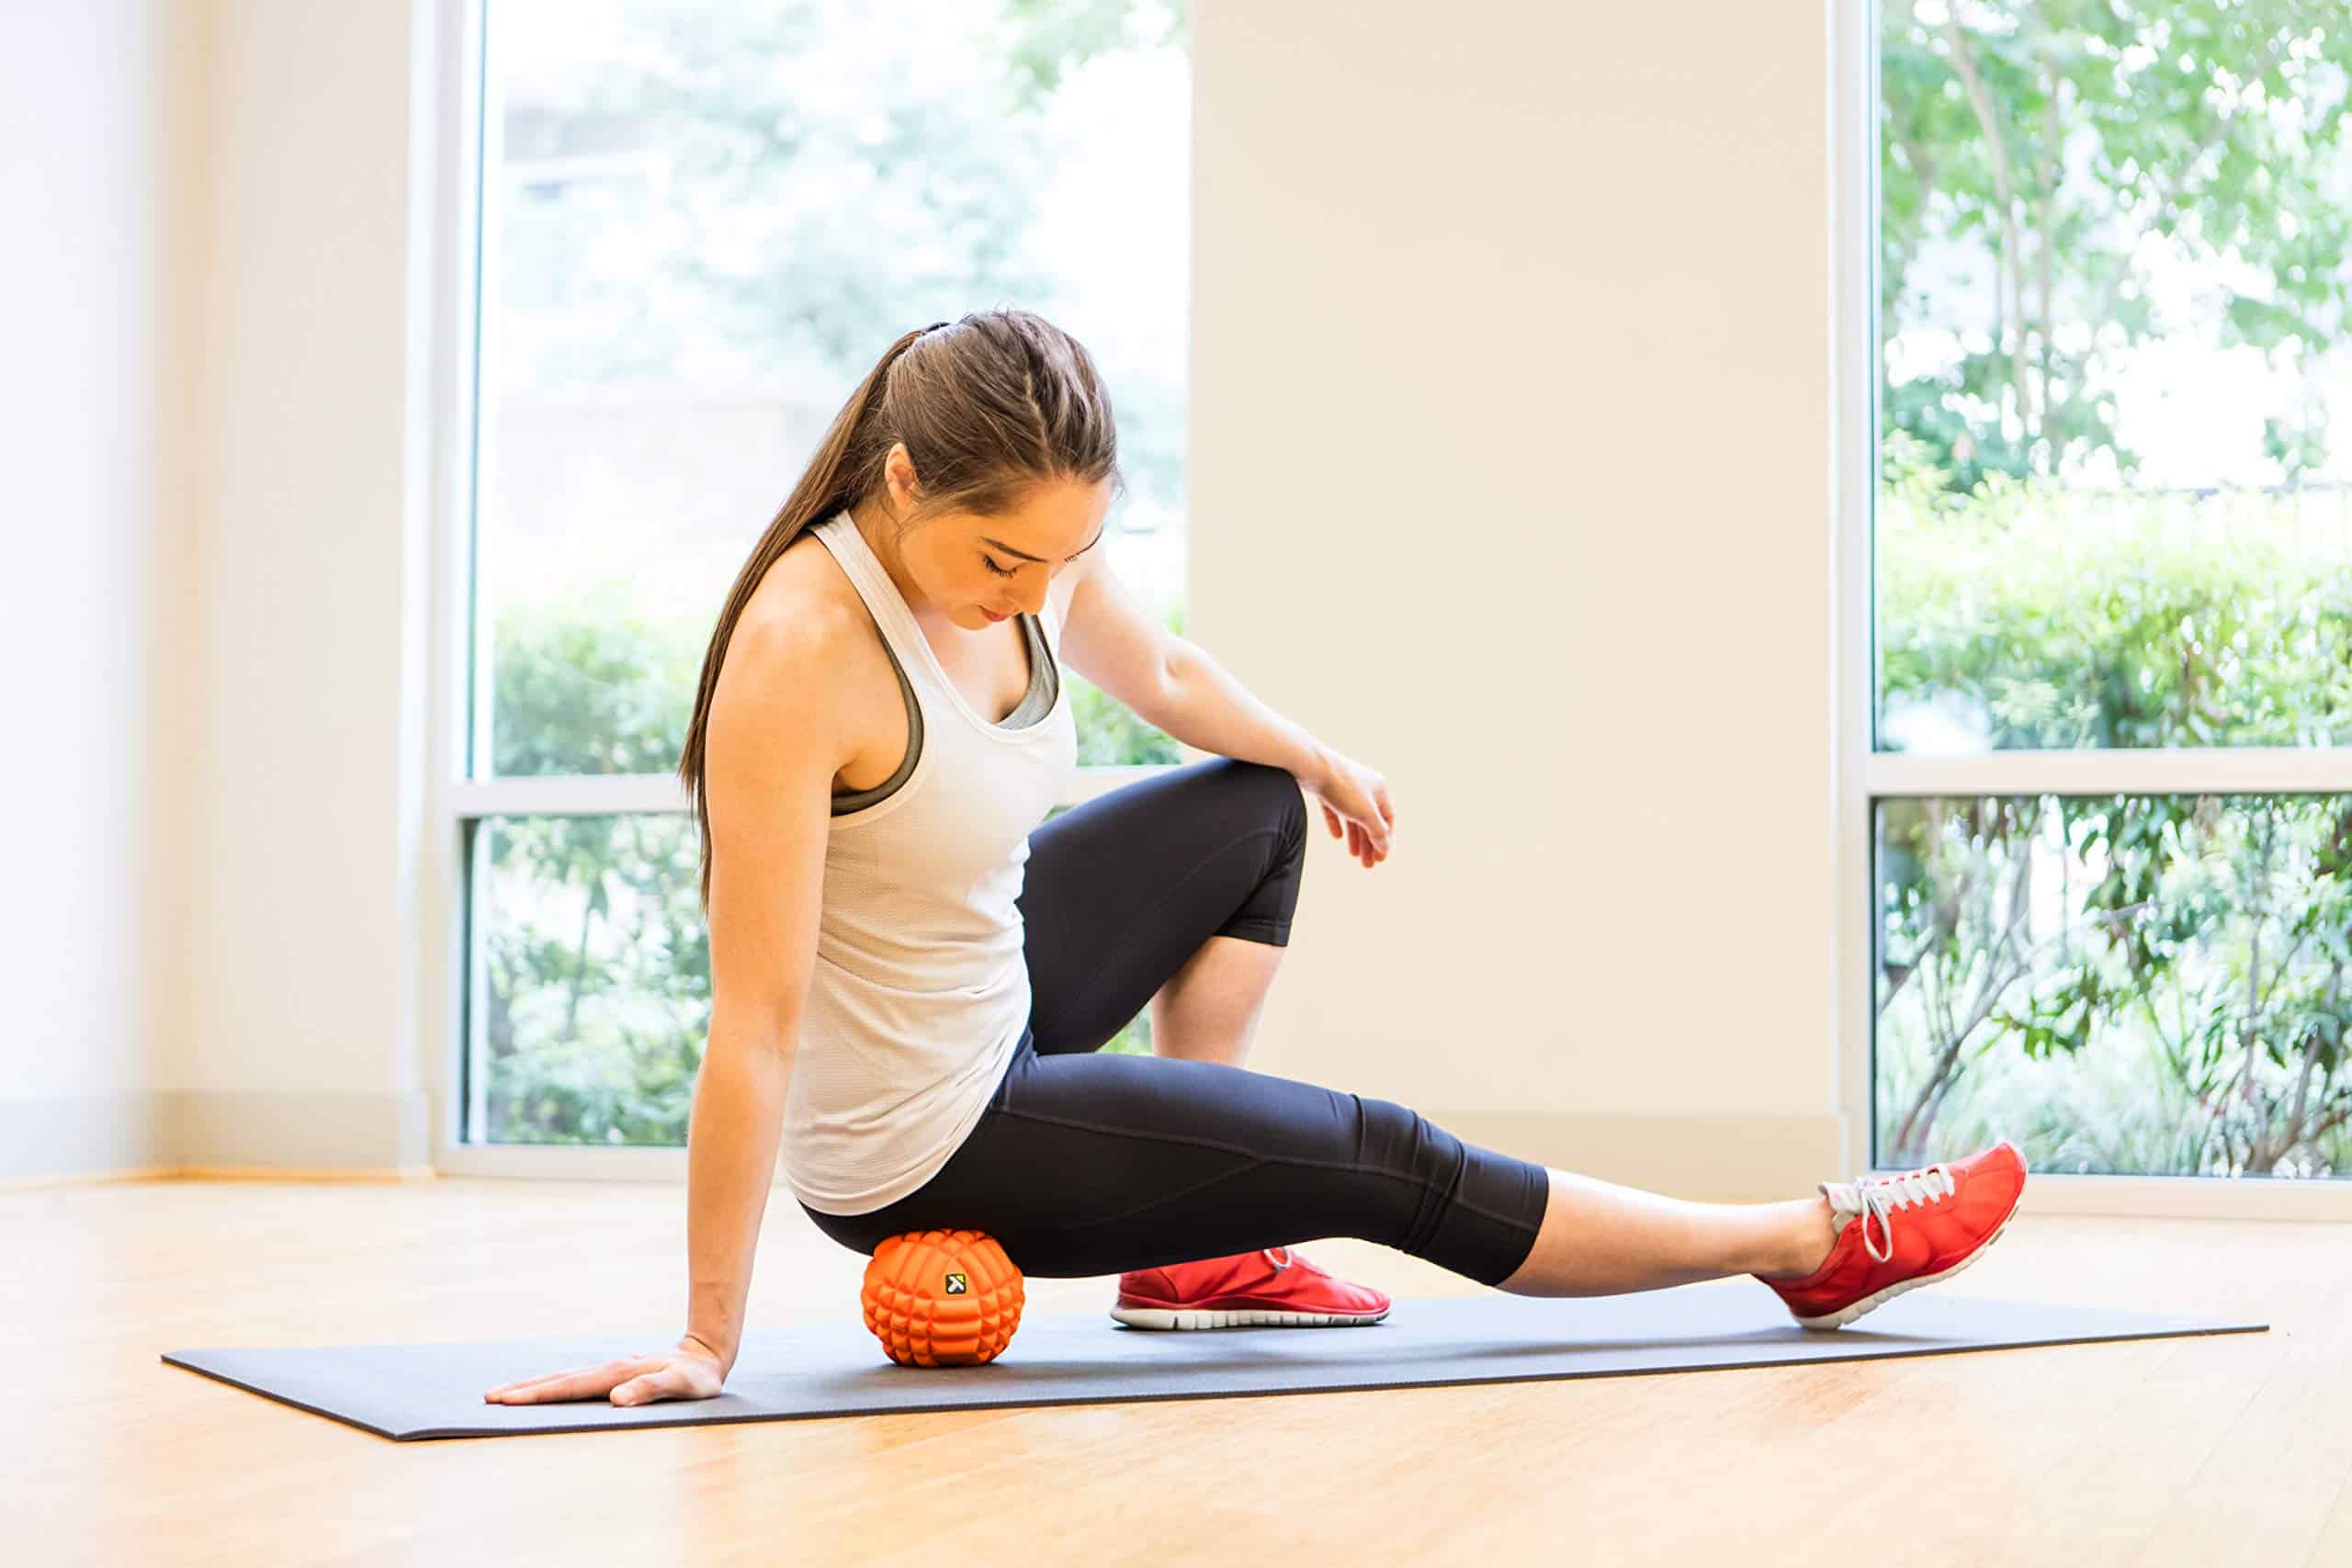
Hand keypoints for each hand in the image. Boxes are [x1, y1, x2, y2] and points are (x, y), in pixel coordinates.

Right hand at [483, 1333, 727, 1408]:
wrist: (707, 1355)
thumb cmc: (698, 1378)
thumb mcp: (682, 1385)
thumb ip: (652, 1389)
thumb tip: (616, 1399)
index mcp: (619, 1373)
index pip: (572, 1386)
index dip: (540, 1395)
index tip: (510, 1400)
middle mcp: (610, 1369)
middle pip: (560, 1379)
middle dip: (525, 1389)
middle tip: (489, 1397)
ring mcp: (610, 1369)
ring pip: (564, 1377)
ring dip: (534, 1385)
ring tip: (503, 1393)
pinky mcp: (613, 1374)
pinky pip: (576, 1381)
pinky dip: (553, 1385)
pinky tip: (541, 1390)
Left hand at [1303, 747, 1393, 868]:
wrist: (1312, 766)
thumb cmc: (1343, 788)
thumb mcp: (1365, 814)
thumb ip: (1377, 832)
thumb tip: (1386, 847)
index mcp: (1379, 789)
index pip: (1388, 818)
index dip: (1385, 839)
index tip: (1380, 858)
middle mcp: (1365, 786)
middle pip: (1370, 820)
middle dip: (1369, 843)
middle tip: (1367, 864)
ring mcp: (1345, 786)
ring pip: (1353, 816)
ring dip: (1355, 837)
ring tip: (1353, 855)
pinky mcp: (1326, 788)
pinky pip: (1335, 809)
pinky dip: (1337, 823)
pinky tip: (1336, 837)